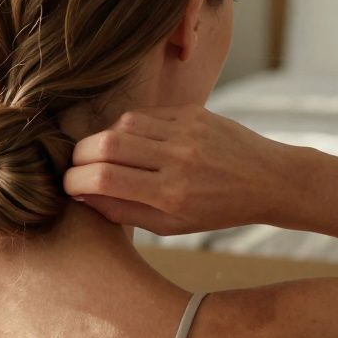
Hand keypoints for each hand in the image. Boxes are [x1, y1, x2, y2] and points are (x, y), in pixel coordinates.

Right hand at [63, 105, 294, 234]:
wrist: (268, 180)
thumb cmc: (217, 210)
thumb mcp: (171, 225)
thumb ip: (124, 211)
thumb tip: (83, 196)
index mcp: (171, 195)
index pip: (104, 178)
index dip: (75, 180)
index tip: (68, 186)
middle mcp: (178, 159)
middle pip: (106, 144)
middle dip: (80, 155)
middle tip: (76, 165)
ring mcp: (186, 131)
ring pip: (122, 123)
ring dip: (104, 138)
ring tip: (107, 154)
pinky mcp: (193, 111)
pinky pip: (145, 113)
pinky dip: (129, 127)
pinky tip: (134, 141)